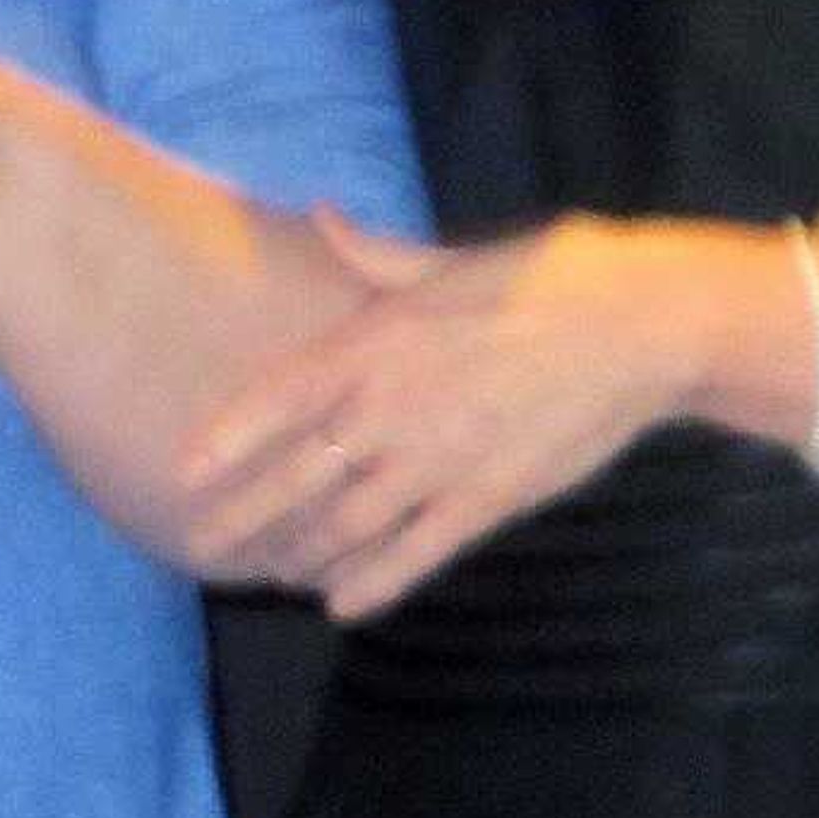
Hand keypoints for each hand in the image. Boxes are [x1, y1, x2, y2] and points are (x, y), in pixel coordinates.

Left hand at [173, 209, 707, 616]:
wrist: (634, 324)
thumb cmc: (538, 278)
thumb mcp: (443, 259)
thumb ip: (372, 253)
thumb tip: (321, 213)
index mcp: (376, 343)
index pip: (277, 399)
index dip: (227, 440)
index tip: (184, 472)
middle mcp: (394, 407)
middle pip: (298, 476)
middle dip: (243, 515)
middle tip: (198, 543)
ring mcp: (440, 459)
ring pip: (349, 524)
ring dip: (301, 553)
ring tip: (266, 573)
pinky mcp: (489, 498)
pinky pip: (417, 552)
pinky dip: (375, 582)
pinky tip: (341, 604)